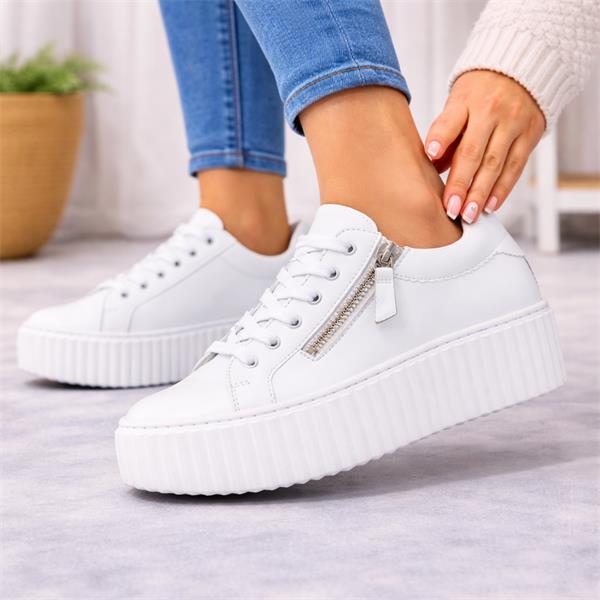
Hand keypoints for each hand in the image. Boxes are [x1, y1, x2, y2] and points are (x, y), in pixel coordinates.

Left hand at [424, 70, 544, 223]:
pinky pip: (515, 167)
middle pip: (473, 151)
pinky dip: (502, 189)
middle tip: (450, 208)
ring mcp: (513, 123)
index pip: (450, 121)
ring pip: (495, 164)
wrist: (520, 71)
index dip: (440, 138)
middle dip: (460, 183)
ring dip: (480, 193)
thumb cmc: (478, 94)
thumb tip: (434, 169)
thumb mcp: (457, 106)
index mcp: (465, 101)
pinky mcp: (530, 135)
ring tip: (468, 215)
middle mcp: (491, 111)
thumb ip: (446, 136)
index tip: (430, 155)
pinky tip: (490, 206)